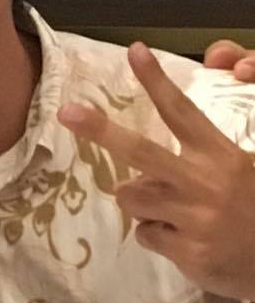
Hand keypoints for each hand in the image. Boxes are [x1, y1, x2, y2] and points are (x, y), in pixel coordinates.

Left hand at [60, 42, 254, 300]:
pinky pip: (145, 234)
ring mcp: (195, 218)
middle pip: (140, 150)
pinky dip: (158, 234)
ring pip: (131, 196)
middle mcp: (205, 182)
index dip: (156, 81)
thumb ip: (206, 152)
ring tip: (175, 210)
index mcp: (221, 155)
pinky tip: (187, 238)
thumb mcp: (245, 169)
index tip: (135, 50)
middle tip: (66, 112)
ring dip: (142, 201)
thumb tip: (159, 153)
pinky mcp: (189, 251)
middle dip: (100, 130)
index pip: (182, 112)